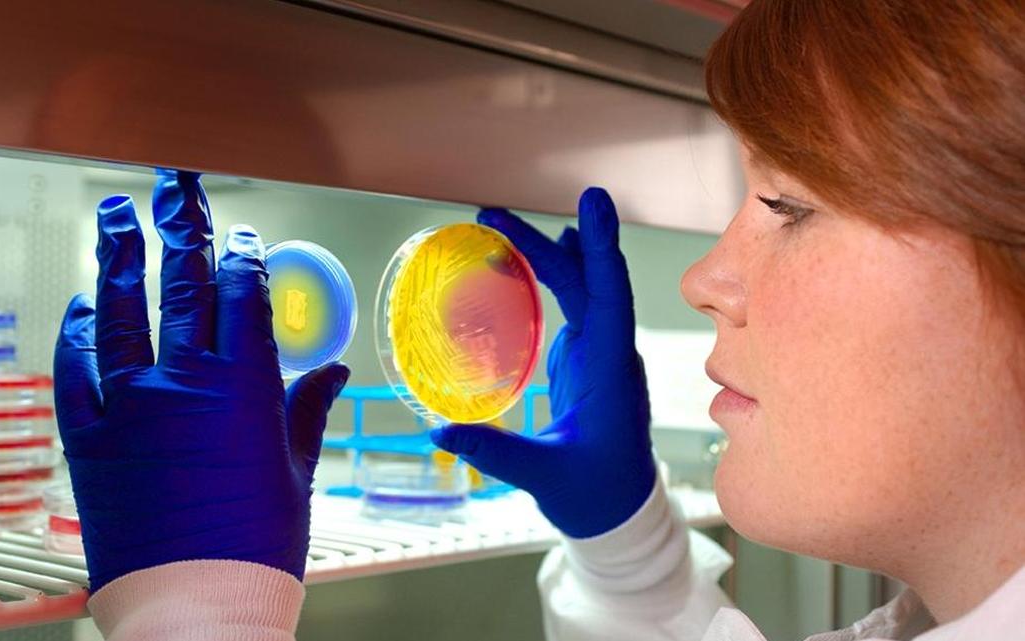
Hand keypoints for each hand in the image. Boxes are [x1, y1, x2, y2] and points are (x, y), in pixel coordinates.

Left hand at [54, 169, 348, 590]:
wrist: (197, 606)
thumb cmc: (259, 548)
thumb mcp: (297, 472)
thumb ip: (308, 409)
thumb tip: (334, 370)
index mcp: (247, 387)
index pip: (243, 295)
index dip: (241, 256)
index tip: (240, 234)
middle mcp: (186, 383)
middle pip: (182, 283)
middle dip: (181, 226)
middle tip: (174, 185)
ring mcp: (131, 407)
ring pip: (121, 312)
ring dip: (118, 257)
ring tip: (116, 214)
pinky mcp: (89, 439)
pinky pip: (76, 372)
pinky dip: (76, 335)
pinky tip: (81, 306)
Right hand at [430, 188, 654, 538]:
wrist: (620, 510)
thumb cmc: (593, 494)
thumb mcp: (543, 476)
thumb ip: (495, 451)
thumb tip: (438, 431)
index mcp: (609, 372)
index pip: (607, 297)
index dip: (598, 248)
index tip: (591, 202)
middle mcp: (610, 353)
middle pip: (586, 282)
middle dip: (546, 242)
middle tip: (494, 214)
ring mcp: (599, 354)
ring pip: (582, 289)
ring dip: (552, 253)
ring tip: (508, 225)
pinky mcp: (586, 361)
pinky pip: (576, 305)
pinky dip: (555, 276)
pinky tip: (540, 256)